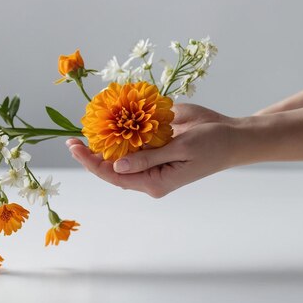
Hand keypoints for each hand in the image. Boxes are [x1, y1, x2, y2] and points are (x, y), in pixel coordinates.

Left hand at [67, 103, 240, 197]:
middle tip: (70, 140)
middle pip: (111, 168)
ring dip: (103, 142)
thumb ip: (148, 159)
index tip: (75, 147)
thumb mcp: (181, 149)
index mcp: (154, 182)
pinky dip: (119, 130)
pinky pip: (133, 141)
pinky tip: (107, 120)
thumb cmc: (212, 145)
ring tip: (84, 128)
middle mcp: (148, 174)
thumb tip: (116, 166)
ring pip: (120, 155)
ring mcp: (151, 161)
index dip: (91, 163)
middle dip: (91, 154)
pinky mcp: (155, 146)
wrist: (232, 136)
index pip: (114, 176)